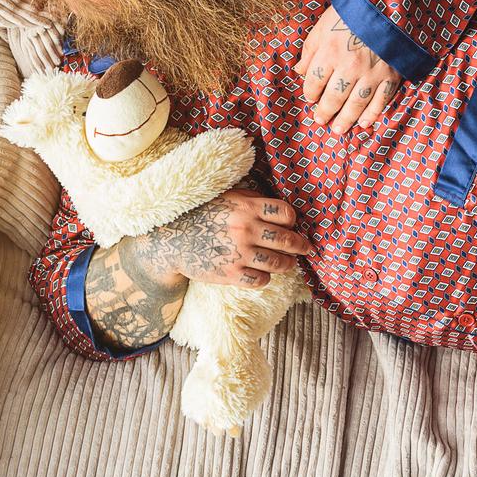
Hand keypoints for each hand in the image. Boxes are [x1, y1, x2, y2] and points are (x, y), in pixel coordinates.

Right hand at [125, 188, 316, 292]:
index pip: (285, 213)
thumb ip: (252, 200)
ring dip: (288, 264)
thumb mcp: (227, 197)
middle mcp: (246, 229)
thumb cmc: (201, 214)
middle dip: (301, 245)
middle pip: (287, 239)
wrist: (170, 238)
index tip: (293, 225)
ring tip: (289, 263)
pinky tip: (264, 274)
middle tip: (307, 248)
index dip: (293, 220)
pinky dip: (266, 278)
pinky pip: (260, 280)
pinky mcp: (230, 274)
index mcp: (246, 207)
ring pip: (279, 263)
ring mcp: (238, 253)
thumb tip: (279, 209)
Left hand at [293, 4, 406, 133]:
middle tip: (320, 120)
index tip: (310, 98)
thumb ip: (310, 50)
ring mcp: (372, 72)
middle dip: (325, 112)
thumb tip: (300, 71)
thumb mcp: (323, 25)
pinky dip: (373, 114)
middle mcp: (349, 66)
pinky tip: (364, 123)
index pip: (314, 82)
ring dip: (346, 120)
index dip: (310, 93)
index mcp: (330, 52)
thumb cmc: (350, 12)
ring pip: (356, 104)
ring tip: (338, 130)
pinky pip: (381, 100)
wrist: (386, 2)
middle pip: (334, 98)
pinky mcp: (391, 74)